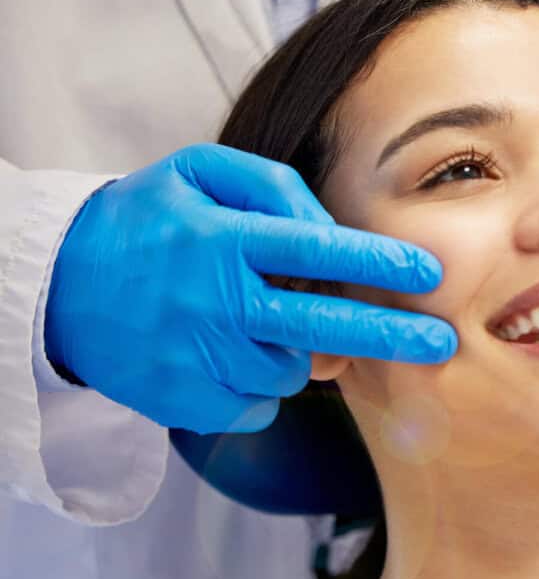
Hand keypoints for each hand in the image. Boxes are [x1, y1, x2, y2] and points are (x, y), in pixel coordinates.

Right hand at [45, 143, 455, 433]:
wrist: (57, 286)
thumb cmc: (145, 222)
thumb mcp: (197, 174)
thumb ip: (271, 188)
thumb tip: (330, 234)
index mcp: (220, 239)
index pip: (314, 249)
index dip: (378, 261)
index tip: (428, 271)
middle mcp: (212, 301)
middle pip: (321, 326)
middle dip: (391, 337)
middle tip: (441, 345)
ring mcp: (197, 358)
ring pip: (292, 370)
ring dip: (296, 352)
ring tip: (254, 323)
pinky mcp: (184, 402)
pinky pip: (259, 404)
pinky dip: (258, 385)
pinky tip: (226, 355)